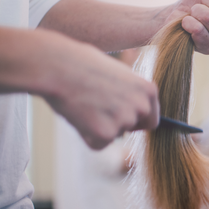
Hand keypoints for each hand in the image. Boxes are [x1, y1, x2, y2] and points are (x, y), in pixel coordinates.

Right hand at [42, 40, 159, 148]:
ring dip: (99, 127)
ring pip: (114, 135)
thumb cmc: (82, 64)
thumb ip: (130, 93)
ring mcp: (125, 121)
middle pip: (133, 128)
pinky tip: (77, 115)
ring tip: (84, 104)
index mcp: (148, 90)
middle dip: (117, 124)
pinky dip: (86, 136)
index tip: (120, 115)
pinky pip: (97, 144)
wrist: (57, 66)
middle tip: (96, 107)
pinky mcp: (106, 134)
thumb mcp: (118, 73)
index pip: (151, 118)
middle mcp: (142, 106)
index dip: (134, 119)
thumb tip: (134, 110)